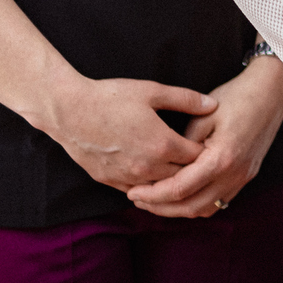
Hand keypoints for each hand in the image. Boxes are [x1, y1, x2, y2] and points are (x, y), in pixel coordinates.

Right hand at [33, 75, 215, 191]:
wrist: (69, 111)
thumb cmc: (111, 98)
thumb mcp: (152, 91)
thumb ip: (186, 99)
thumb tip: (212, 105)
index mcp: (162, 144)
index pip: (197, 157)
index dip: (207, 151)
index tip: (211, 143)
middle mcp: (147, 167)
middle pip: (182, 177)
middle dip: (193, 169)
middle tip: (201, 159)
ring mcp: (127, 177)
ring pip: (160, 189)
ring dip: (171, 181)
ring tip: (181, 170)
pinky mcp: (110, 182)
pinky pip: (137, 191)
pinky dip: (149, 186)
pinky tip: (154, 176)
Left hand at [127, 56, 282, 217]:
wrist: (272, 90)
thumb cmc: (237, 96)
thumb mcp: (202, 115)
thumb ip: (182, 143)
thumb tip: (164, 162)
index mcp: (221, 158)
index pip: (180, 189)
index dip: (153, 194)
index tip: (133, 191)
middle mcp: (234, 174)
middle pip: (191, 207)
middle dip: (161, 208)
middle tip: (138, 199)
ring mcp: (243, 177)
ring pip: (205, 209)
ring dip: (178, 210)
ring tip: (156, 200)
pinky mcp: (246, 175)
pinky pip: (218, 201)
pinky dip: (196, 203)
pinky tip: (181, 195)